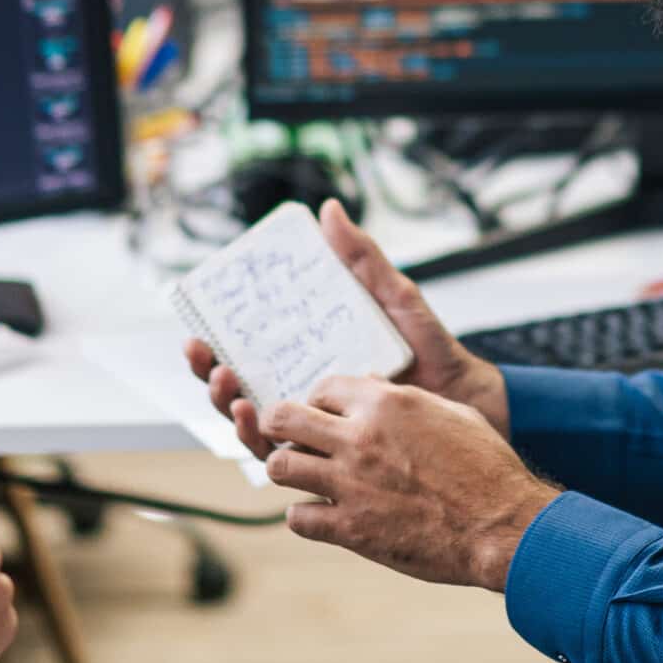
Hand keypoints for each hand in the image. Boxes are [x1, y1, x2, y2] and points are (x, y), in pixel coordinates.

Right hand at [184, 199, 508, 459]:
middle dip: (210, 373)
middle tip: (206, 356)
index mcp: (307, 350)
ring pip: (251, 420)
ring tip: (229, 386)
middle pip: (237, 385)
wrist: (465, 395)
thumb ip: (361, 259)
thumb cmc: (429, 346)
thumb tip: (330, 210)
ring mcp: (312, 421)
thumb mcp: (393, 296)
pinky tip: (257, 418)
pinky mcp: (328, 451)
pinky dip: (260, 438)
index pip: (247, 349)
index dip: (214, 342)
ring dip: (227, 405)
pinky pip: (284, 452)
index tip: (198, 329)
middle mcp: (300, 387)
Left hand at [260, 376, 558, 589]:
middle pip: (282, 418)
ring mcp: (350, 484)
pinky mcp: (351, 529)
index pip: (323, 386)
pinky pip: (297, 518)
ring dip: (287, 469)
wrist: (501, 526)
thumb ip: (406, 400)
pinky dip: (304, 516)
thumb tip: (377, 389)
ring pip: (279, 467)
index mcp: (386, 403)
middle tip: (290, 437)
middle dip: (279, 424)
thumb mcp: (451, 413)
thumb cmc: (486, 467)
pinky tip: (320, 514)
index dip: (320, 399)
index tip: (325, 413)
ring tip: (301, 475)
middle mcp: (360, 438)